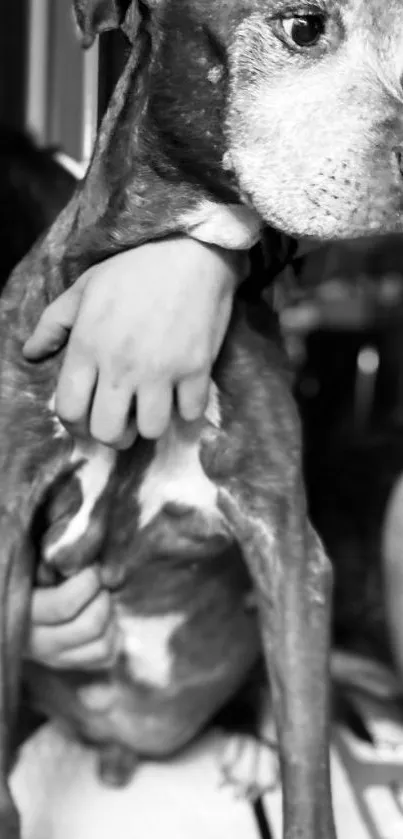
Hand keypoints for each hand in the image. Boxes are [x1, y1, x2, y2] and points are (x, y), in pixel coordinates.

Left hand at [23, 237, 245, 446]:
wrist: (190, 247)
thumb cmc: (133, 267)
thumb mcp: (84, 287)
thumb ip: (53, 324)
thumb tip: (30, 354)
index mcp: (88, 348)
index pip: (69, 410)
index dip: (75, 424)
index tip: (87, 418)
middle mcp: (121, 367)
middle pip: (108, 432)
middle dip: (112, 434)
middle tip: (122, 420)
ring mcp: (160, 371)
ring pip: (151, 430)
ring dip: (150, 424)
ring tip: (152, 407)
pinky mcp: (196, 370)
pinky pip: (189, 413)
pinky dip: (186, 409)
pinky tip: (181, 393)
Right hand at [27, 568, 118, 670]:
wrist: (25, 612)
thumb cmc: (36, 579)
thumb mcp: (40, 570)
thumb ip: (61, 566)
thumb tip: (98, 564)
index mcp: (27, 613)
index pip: (65, 605)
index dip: (89, 581)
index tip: (93, 567)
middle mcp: (40, 642)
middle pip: (91, 626)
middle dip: (103, 598)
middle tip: (100, 585)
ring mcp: (57, 658)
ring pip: (103, 645)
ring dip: (111, 618)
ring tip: (102, 600)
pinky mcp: (75, 665)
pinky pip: (108, 655)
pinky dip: (114, 634)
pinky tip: (104, 618)